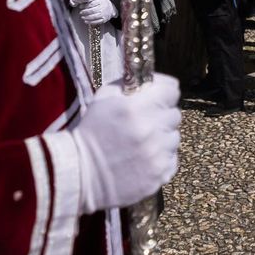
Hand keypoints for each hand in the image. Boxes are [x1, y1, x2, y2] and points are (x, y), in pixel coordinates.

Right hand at [69, 76, 181, 214]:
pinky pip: (172, 159)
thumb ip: (131, 84)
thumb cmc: (92, 132)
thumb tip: (152, 80)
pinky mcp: (160, 174)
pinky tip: (143, 159)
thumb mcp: (104, 98)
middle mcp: (151, 129)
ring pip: (174, 137)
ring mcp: (157, 154)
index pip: (172, 90)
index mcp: (136, 107)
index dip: (164, 92)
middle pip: (174, 114)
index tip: (157, 97)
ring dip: (162, 138)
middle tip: (145, 122)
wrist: (80, 173)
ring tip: (142, 143)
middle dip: (161, 115)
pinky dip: (161, 158)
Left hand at [79, 0, 116, 26]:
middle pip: (92, 11)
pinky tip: (86, 21)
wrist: (111, 8)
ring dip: (87, 18)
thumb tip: (81, 5)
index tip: (80, 7)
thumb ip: (90, 1)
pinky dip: (90, 22)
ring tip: (82, 17)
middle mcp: (102, 8)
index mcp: (101, 1)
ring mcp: (103, 14)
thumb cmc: (102, 3)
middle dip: (85, 12)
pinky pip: (96, 22)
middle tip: (81, 13)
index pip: (92, 4)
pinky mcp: (104, 19)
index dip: (85, 6)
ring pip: (94, 17)